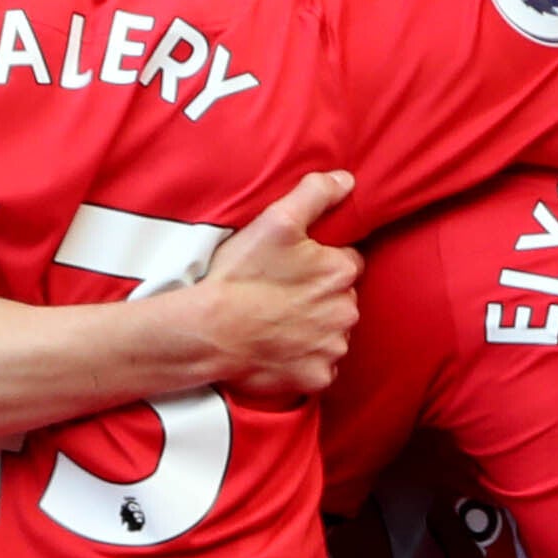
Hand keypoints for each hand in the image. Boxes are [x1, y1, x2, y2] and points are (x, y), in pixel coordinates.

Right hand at [191, 169, 361, 402]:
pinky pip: (320, 367)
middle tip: (281, 294)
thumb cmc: (242, 275)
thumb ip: (316, 194)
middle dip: (319, 297)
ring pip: (332, 333)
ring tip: (277, 322)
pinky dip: (304, 360)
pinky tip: (279, 348)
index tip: (293, 268)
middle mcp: (346, 311)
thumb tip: (348, 181)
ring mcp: (332, 348)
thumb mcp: (276, 220)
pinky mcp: (316, 377)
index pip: (346, 262)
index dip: (320, 263)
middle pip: (341, 299)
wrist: (210, 330)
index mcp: (342, 271)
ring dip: (314, 329)